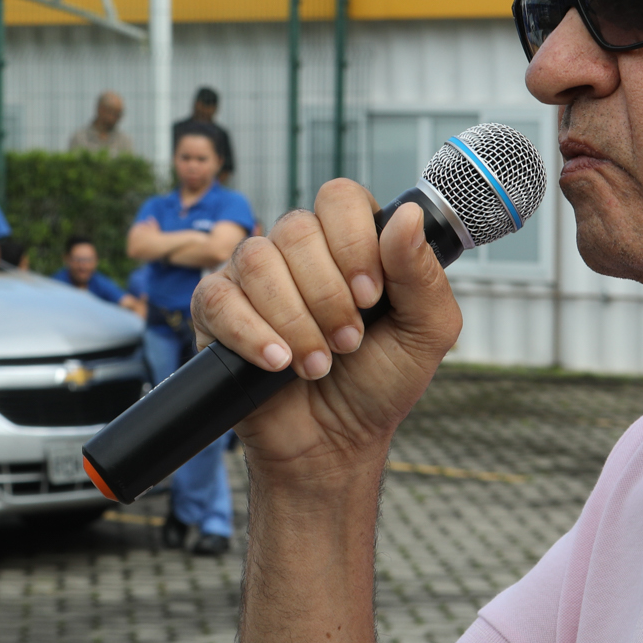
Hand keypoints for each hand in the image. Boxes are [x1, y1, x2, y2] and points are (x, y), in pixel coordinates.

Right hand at [190, 179, 461, 479]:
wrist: (334, 444)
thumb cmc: (380, 384)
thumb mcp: (425, 333)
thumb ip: (423, 275)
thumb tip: (410, 216)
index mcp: (348, 241)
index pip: (340, 198)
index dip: (353, 241)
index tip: (370, 295)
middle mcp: (297, 250)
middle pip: (296, 229)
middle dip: (327, 296)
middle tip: (347, 343)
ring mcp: (252, 277)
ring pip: (257, 260)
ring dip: (294, 321)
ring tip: (316, 365)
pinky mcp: (216, 311)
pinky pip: (220, 300)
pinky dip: (252, 335)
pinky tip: (277, 363)